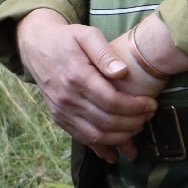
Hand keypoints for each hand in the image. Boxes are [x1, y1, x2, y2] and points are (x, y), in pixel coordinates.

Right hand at [15, 9, 158, 162]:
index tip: (151, 104)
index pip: (112, 101)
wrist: (36, 46)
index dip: (135, 107)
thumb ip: (104, 52)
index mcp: (77, 76)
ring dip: (121, 138)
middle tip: (149, 115)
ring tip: (138, 128)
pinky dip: (101, 147)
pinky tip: (115, 153)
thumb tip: (122, 72)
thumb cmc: (66, 39)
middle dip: (133, 123)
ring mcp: (61, 111)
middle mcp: (67, 98)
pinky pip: (82, 138)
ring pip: (96, 135)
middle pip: (107, 121)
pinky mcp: (59, 118)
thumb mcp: (86, 35)